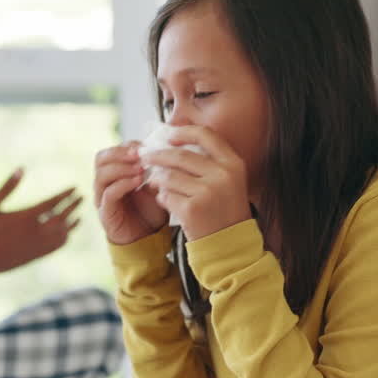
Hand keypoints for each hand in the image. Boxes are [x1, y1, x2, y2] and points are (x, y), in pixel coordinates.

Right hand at [0, 169, 81, 275]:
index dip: (65, 195)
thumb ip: (7, 188)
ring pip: (62, 234)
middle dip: (73, 206)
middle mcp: (35, 232)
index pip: (53, 203)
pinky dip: (64, 239)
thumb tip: (20, 168)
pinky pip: (56, 247)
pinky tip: (65, 234)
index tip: (75, 188)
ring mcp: (37, 246)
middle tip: (82, 197)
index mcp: (25, 217)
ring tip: (78, 217)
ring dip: (71, 224)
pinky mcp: (35, 257)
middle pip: (62, 217)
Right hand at [93, 142, 169, 244]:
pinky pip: (109, 193)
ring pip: (102, 174)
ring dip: (122, 167)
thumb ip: (155, 169)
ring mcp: (102, 198)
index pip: (111, 151)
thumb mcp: (156, 185)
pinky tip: (138, 181)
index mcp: (113, 174)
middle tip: (140, 154)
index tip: (145, 146)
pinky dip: (123, 184)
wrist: (148, 239)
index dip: (127, 146)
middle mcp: (104, 184)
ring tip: (141, 167)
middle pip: (100, 158)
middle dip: (120, 152)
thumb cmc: (151, 211)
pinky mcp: (106, 213)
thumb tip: (161, 150)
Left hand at [139, 125, 251, 241]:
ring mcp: (207, 192)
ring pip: (169, 176)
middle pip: (180, 155)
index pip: (205, 135)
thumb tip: (173, 140)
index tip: (169, 135)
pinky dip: (162, 198)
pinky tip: (167, 203)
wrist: (229, 245)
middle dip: (158, 155)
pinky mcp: (192, 209)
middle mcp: (222, 175)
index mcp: (233, 164)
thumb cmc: (224, 210)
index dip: (184, 131)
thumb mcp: (228, 181)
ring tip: (157, 186)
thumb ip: (208, 161)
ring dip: (159, 181)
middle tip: (144, 156)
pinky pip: (166, 195)